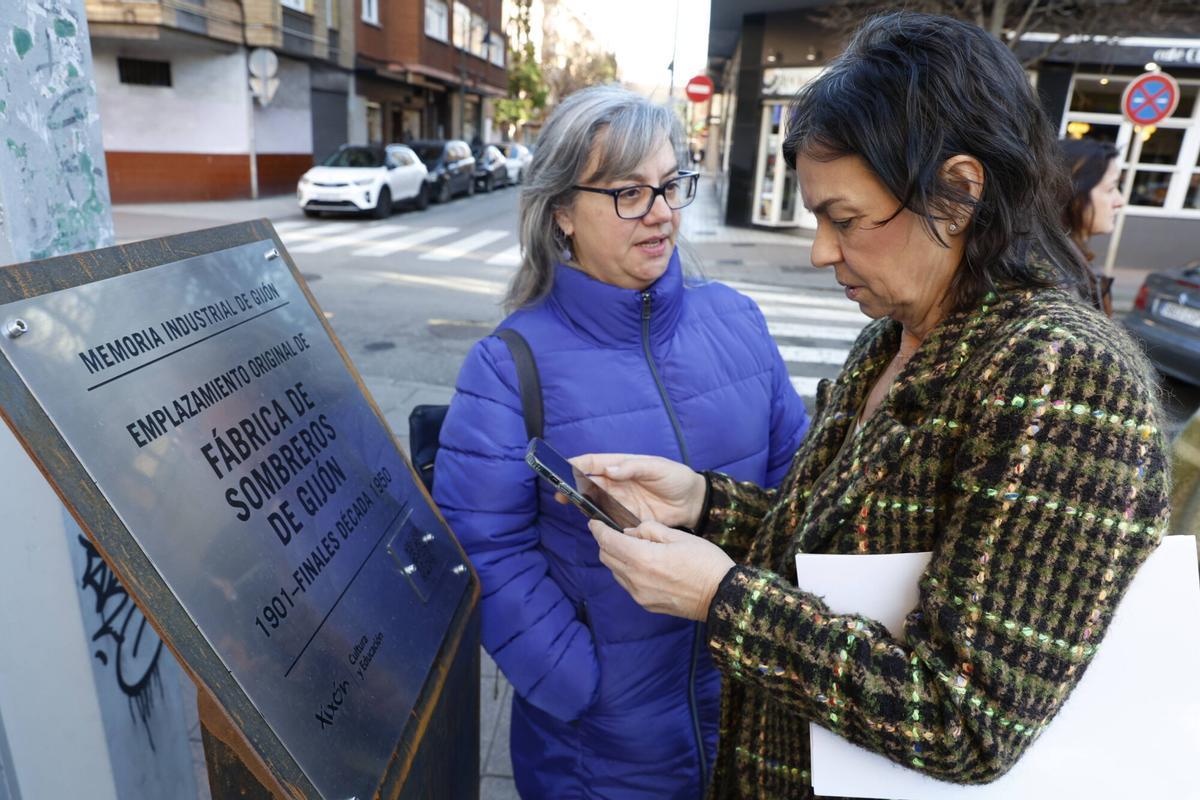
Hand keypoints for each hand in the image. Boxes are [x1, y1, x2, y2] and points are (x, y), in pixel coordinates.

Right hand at [563, 453, 705, 529]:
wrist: (693, 503)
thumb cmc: (676, 478)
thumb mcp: (657, 468)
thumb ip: (634, 468)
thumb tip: (611, 470)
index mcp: (622, 465)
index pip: (595, 463)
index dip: (577, 463)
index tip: (562, 466)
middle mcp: (617, 483)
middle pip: (588, 483)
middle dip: (572, 486)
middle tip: (559, 492)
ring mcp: (620, 501)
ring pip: (594, 502)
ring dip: (582, 504)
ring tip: (569, 505)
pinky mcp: (627, 518)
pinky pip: (608, 520)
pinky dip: (598, 521)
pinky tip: (590, 522)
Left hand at [588, 519, 733, 620]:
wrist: (722, 595)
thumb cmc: (704, 561)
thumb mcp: (678, 536)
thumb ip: (649, 530)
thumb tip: (630, 531)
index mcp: (642, 558)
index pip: (608, 541)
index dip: (598, 529)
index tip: (594, 522)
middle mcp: (635, 579)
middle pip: (606, 557)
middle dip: (606, 543)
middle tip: (615, 532)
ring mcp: (640, 594)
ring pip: (615, 572)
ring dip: (617, 558)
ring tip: (633, 549)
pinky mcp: (646, 604)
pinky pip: (627, 585)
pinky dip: (628, 572)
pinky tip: (643, 566)